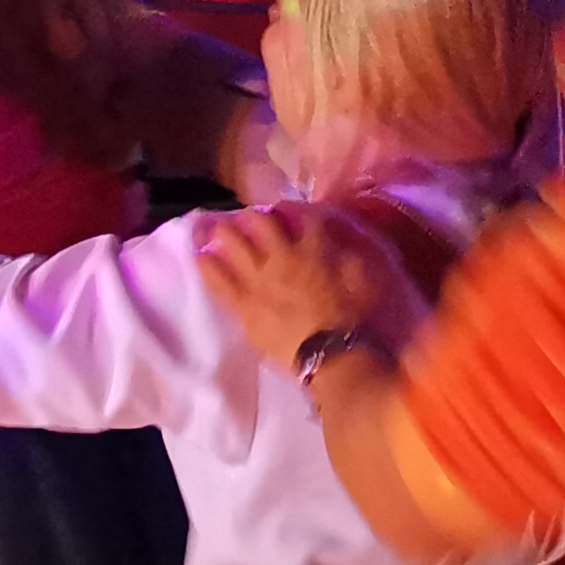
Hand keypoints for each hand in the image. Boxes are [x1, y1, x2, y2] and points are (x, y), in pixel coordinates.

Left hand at [199, 202, 420, 371]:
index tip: (286, 209)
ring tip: (218, 227)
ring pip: (234, 244)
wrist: (332, 355)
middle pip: (261, 223)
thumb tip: (336, 243)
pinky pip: (218, 279)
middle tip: (249, 217)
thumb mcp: (364, 278)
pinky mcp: (243, 304)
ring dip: (226, 232)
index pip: (302, 217)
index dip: (293, 209)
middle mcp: (283, 257)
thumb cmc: (355, 320)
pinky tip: (200, 254)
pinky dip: (208, 264)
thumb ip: (347, 256)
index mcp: (314, 250)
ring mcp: (258, 279)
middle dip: (254, 216)